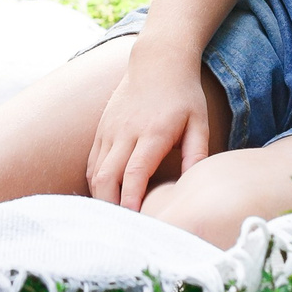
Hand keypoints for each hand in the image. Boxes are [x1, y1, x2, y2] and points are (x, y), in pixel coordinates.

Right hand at [86, 44, 211, 210]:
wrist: (157, 60)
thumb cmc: (183, 94)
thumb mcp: (199, 121)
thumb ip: (197, 153)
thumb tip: (193, 184)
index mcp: (152, 132)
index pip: (135, 171)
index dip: (131, 199)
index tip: (134, 222)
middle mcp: (126, 131)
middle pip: (108, 176)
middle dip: (111, 206)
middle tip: (122, 230)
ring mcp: (110, 129)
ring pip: (95, 171)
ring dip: (101, 198)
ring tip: (113, 220)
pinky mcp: (102, 129)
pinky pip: (92, 162)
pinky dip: (95, 183)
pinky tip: (105, 198)